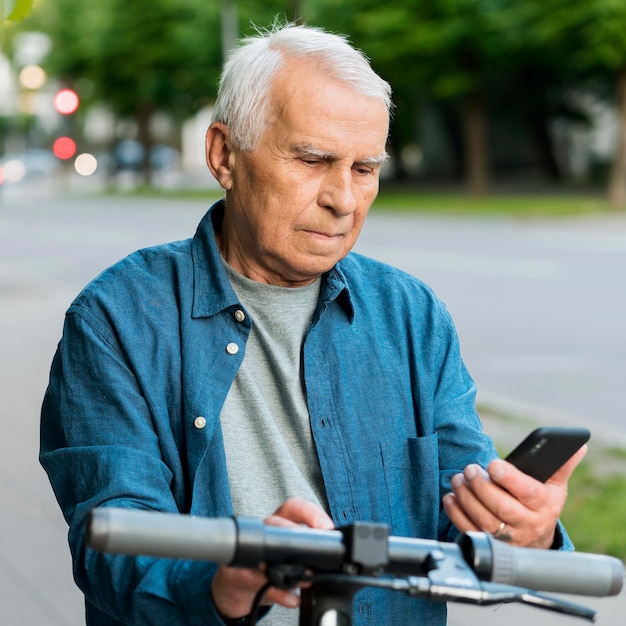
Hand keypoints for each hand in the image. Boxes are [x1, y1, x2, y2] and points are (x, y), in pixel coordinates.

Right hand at [211, 498, 334, 619]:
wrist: (236, 588)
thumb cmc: (267, 568)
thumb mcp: (289, 559)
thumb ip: (307, 557)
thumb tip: (329, 567)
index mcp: (278, 524)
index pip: (293, 507)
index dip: (310, 512)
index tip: (326, 528)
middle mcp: (263, 531)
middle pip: (275, 522)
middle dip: (293, 533)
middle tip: (312, 550)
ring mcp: (247, 550)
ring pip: (263, 546)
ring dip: (285, 563)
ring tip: (304, 578)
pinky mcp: (236, 571)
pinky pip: (255, 578)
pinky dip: (276, 590)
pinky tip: (290, 598)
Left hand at [443, 445, 585, 547]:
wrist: (537, 540)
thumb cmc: (542, 504)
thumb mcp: (555, 485)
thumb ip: (561, 464)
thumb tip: (578, 445)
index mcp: (544, 506)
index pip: (528, 492)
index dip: (509, 478)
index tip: (493, 464)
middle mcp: (527, 524)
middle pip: (501, 507)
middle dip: (481, 486)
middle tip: (469, 469)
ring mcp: (509, 538)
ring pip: (484, 520)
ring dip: (466, 497)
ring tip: (458, 479)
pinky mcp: (490, 544)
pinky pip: (470, 530)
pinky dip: (456, 513)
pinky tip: (451, 497)